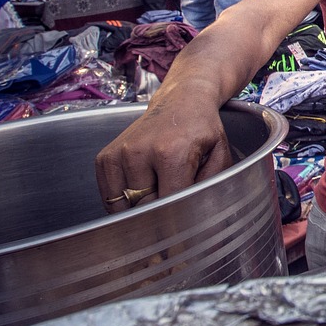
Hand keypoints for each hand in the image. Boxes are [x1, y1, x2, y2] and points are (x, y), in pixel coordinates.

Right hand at [94, 102, 232, 212]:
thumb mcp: (219, 154)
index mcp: (170, 153)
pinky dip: (124, 201)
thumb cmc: (202, 129)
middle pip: (145, 207)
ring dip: (141, 206)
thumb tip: (197, 217)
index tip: (184, 225)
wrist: (181, 100)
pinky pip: (110, 197)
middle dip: (161, 211)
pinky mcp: (105, 158)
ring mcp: (119, 154)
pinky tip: (142, 186)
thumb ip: (211, 186)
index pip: (168, 203)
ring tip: (159, 188)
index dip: (177, 219)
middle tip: (174, 199)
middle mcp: (139, 152)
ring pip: (124, 207)